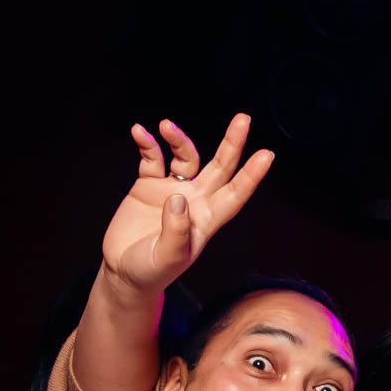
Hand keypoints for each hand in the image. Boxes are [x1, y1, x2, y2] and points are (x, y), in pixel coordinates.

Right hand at [98, 114, 274, 298]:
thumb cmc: (150, 271)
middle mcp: (195, 200)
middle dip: (232, 143)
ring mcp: (173, 190)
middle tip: (243, 119)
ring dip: (179, 139)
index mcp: (207, 220)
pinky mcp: (148, 186)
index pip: (235, 194)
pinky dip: (147, 143)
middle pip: (220, 167)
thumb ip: (175, 231)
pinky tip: (139, 132)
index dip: (251, 175)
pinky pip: (151, 158)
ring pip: (185, 156)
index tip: (267, 155)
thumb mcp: (166, 258)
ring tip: (165, 126)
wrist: (123, 271)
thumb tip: (177, 197)